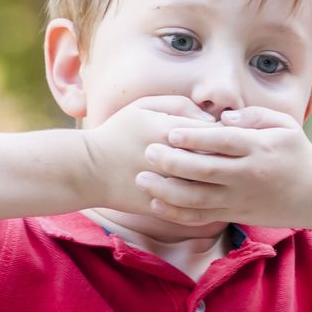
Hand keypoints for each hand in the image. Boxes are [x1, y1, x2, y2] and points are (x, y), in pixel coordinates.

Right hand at [82, 96, 219, 214]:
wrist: (88, 170)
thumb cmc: (117, 133)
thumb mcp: (143, 106)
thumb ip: (179, 104)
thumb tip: (209, 118)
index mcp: (167, 131)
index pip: (213, 132)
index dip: (222, 134)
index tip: (221, 137)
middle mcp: (168, 159)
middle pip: (214, 159)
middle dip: (223, 158)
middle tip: (224, 157)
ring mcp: (164, 185)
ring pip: (206, 186)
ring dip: (215, 181)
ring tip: (214, 176)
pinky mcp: (160, 206)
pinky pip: (193, 208)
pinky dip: (203, 201)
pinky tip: (203, 194)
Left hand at [134, 106, 311, 227]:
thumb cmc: (295, 152)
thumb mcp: (284, 124)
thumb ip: (253, 115)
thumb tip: (223, 117)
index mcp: (259, 149)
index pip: (223, 142)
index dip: (195, 138)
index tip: (171, 132)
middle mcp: (247, 175)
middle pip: (205, 171)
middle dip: (173, 162)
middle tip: (149, 151)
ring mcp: (239, 198)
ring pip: (198, 198)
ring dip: (167, 190)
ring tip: (142, 179)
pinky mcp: (234, 214)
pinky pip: (201, 217)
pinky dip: (177, 213)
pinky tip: (155, 204)